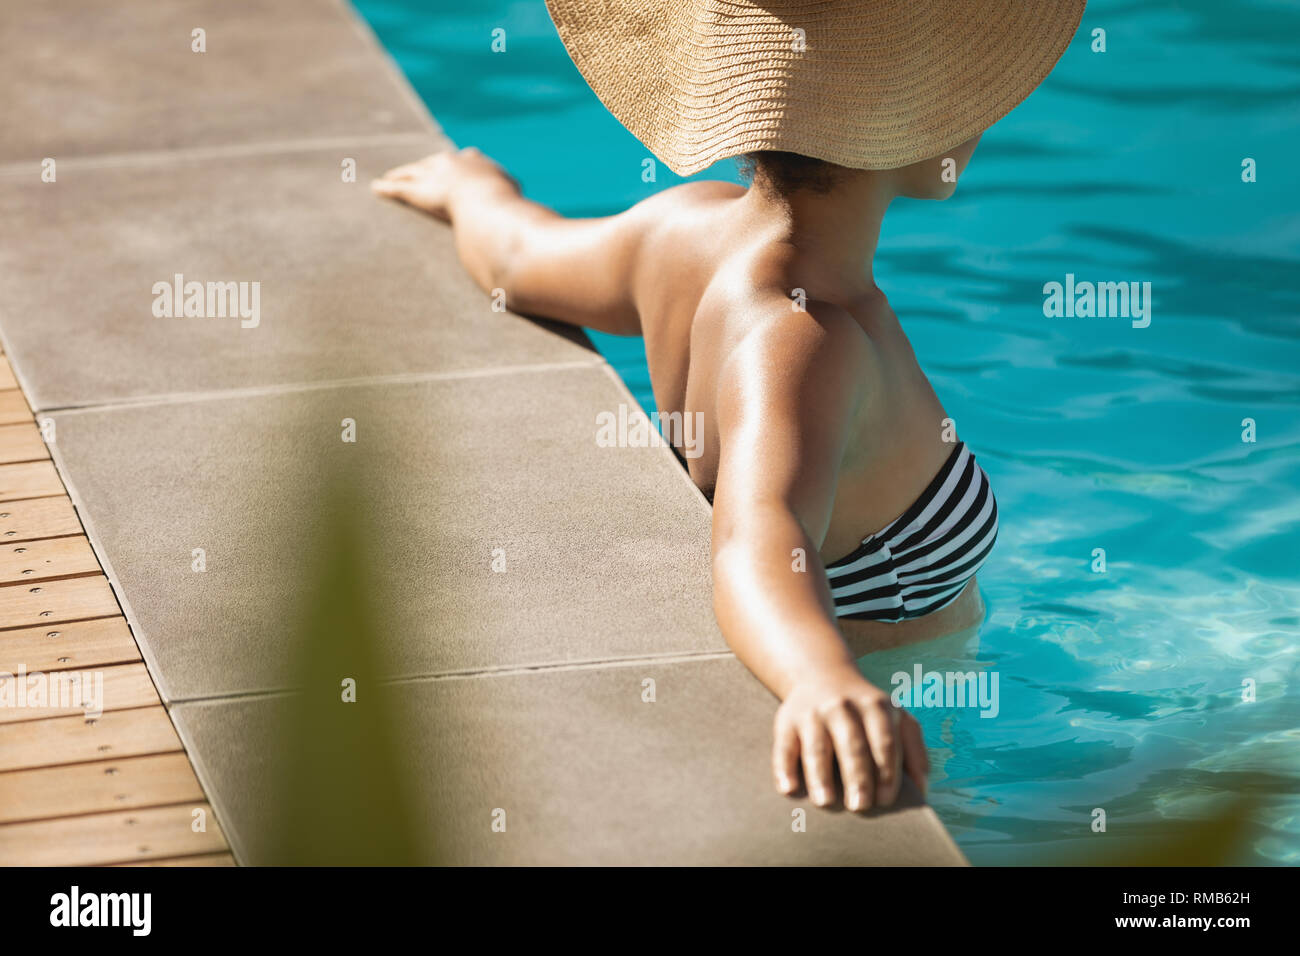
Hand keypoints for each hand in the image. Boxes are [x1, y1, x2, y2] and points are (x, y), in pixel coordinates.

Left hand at [371, 147, 516, 220]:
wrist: (491, 208)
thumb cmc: (511, 214)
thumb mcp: (523, 214)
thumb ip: (525, 220)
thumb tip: (540, 236)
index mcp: (481, 166)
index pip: (469, 159)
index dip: (464, 163)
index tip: (463, 161)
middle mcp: (456, 164)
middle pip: (437, 162)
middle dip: (428, 166)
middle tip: (420, 169)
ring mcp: (435, 176)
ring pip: (413, 173)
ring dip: (401, 175)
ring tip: (391, 178)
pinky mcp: (418, 191)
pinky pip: (399, 188)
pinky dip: (387, 189)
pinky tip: (376, 189)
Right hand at [773, 663, 928, 811]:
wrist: (822, 675)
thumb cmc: (867, 712)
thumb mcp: (897, 718)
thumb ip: (914, 750)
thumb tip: (922, 790)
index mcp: (876, 707)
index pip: (885, 742)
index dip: (887, 771)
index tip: (886, 800)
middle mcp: (844, 706)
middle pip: (852, 744)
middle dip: (857, 776)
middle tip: (860, 806)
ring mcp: (813, 713)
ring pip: (817, 746)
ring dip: (820, 774)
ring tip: (825, 801)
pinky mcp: (787, 721)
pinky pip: (784, 746)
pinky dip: (784, 767)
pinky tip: (788, 788)